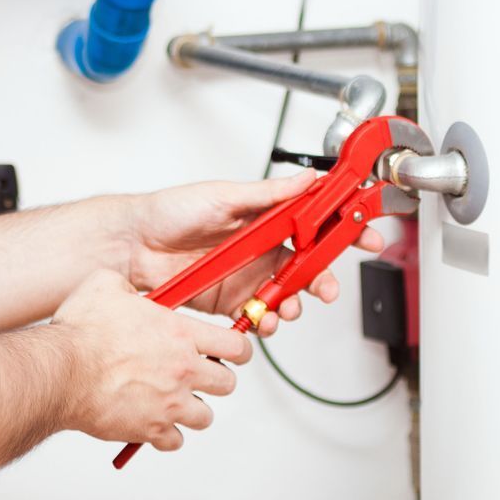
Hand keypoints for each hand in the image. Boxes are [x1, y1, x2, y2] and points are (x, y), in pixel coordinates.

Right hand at [51, 269, 251, 452]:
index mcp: (180, 334)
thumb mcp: (106, 285)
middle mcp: (183, 370)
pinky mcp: (150, 430)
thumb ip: (129, 287)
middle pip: (227, 384)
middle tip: (196, 375)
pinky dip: (165, 434)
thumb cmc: (81, 332)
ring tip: (173, 401)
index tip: (232, 352)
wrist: (61, 372)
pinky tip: (151, 421)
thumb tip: (131, 292)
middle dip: (215, 380)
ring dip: (192, 409)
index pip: (236, 346)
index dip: (237, 349)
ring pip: (205, 417)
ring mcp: (169, 404)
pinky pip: (174, 441)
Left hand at [124, 173, 384, 334]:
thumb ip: (269, 194)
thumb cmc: (170, 211)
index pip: (314, 222)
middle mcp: (260, 246)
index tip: (367, 236)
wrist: (132, 245)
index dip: (343, 229)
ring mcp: (247, 274)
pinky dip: (268, 320)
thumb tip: (307, 180)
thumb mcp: (222, 195)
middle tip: (327, 288)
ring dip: (296, 303)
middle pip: (308, 264)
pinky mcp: (230, 300)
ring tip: (290, 307)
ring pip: (288, 292)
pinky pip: (259, 313)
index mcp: (265, 216)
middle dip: (324, 278)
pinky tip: (265, 320)